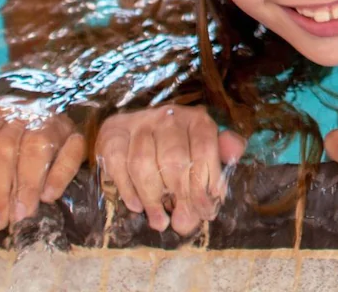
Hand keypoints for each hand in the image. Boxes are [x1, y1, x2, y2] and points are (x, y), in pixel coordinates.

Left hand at [0, 97, 86, 231]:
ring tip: (20, 214)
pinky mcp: (74, 136)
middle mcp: (20, 115)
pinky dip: (60, 174)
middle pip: (6, 149)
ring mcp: (50, 123)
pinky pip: (72, 150)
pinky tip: (49, 196)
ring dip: (28, 184)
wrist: (31, 116)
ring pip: (38, 147)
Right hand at [94, 105, 246, 235]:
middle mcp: (168, 116)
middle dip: (180, 196)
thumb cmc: (180, 148)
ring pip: (142, 163)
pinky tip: (137, 206)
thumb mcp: (206, 152)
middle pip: (174, 159)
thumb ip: (219, 164)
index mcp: (196, 119)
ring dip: (152, 198)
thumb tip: (224, 179)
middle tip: (183, 220)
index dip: (207, 185)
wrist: (138, 131)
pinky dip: (127, 189)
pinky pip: (117, 164)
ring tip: (160, 221)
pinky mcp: (113, 134)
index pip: (204, 151)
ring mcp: (138, 123)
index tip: (207, 211)